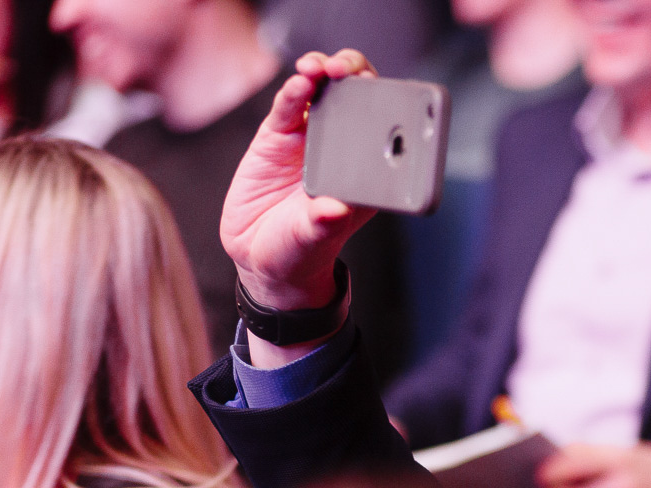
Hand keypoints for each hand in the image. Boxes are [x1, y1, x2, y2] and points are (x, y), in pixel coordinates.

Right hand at [220, 50, 379, 316]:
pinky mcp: (278, 135)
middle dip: (356, 74)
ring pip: (321, 90)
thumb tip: (334, 210)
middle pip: (356, 96)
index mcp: (366, 172)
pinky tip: (299, 81)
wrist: (261, 256)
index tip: (389, 95)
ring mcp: (309, 138)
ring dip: (324, 71)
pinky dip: (293, 90)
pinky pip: (288, 105)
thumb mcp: (314, 239)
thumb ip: (323, 223)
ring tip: (321, 68)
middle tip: (348, 72)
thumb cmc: (301, 249)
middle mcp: (341, 148)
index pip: (386, 126)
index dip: (390, 103)